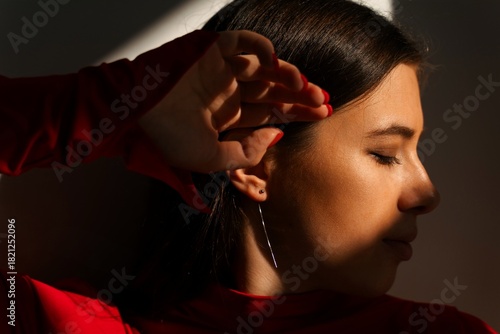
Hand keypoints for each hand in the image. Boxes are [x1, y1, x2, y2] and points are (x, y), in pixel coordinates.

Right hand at [139, 30, 330, 172]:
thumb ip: (246, 151)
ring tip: (306, 86)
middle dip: (299, 96)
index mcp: (227, 116)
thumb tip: (276, 135)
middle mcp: (227, 92)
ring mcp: (220, 70)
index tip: (321, 115)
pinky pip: (243, 43)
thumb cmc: (167, 139)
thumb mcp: (212, 159)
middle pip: (272, 91)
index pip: (270, 112)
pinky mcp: (211, 50)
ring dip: (286, 74)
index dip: (295, 112)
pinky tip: (276, 61)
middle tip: (323, 102)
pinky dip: (261, 48)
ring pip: (264, 68)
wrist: (134, 113)